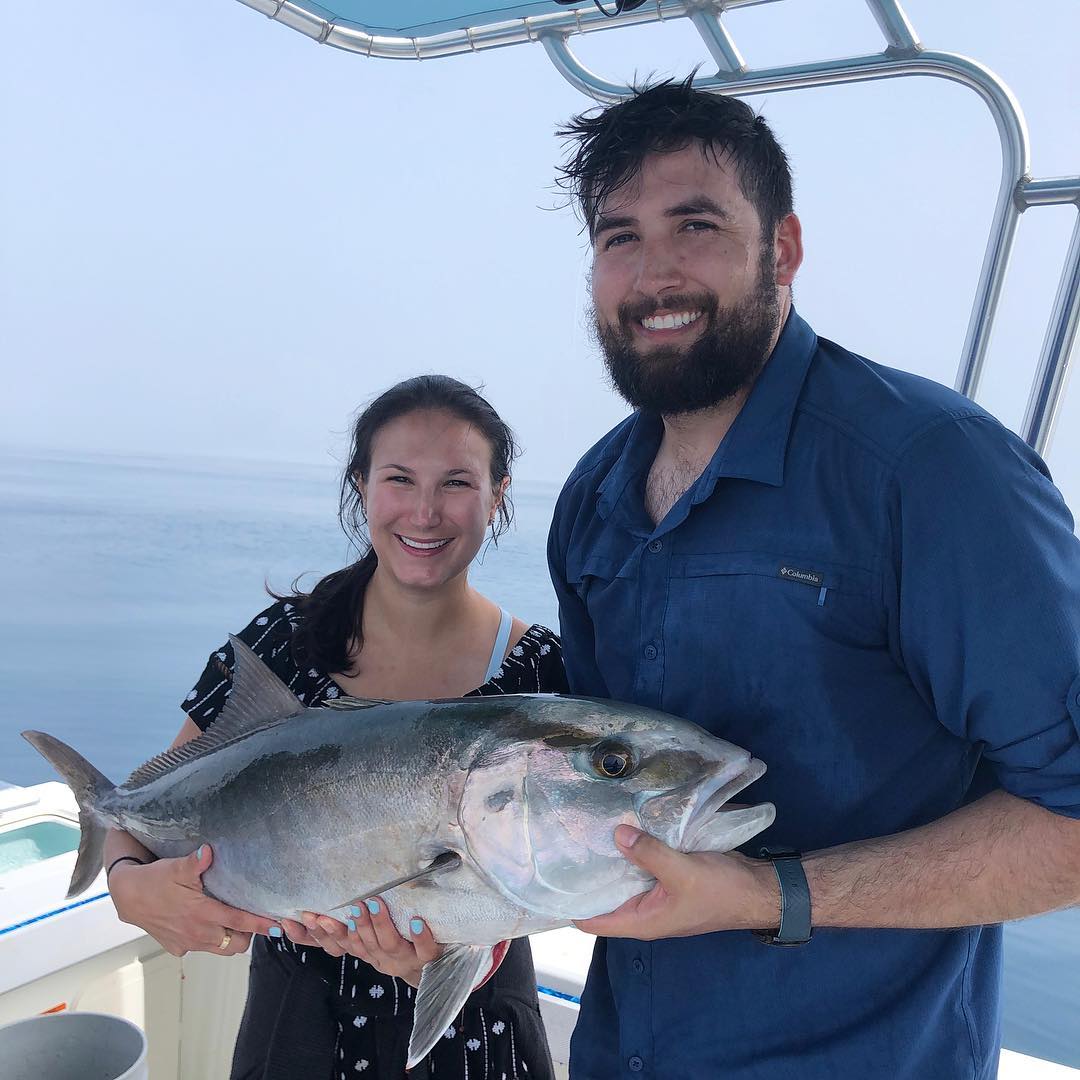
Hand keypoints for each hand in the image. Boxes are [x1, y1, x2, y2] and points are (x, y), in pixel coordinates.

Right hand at [108, 844, 279, 956]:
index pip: (240, 922)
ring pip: (221, 949)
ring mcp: (187, 944)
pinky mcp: (177, 948)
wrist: (127, 896)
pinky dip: (209, 939)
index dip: (261, 925)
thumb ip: (194, 862)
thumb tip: (208, 851)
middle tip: (249, 917)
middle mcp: (197, 934)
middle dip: (248, 934)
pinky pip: (201, 948)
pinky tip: (205, 923)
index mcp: (202, 914)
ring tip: (231, 920)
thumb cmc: (154, 880)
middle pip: (237, 944)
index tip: (279, 926)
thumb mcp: (175, 867)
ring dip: (229, 938)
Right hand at [292, 897, 442, 985]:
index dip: (318, 934)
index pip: (336, 946)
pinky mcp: (428, 958)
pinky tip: (416, 922)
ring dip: (379, 925)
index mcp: (364, 952)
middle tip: (333, 909)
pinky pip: (423, 950)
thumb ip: (349, 923)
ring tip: (373, 903)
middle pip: (359, 945)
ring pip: (388, 945)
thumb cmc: (399, 942)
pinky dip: (420, 936)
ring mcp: (404, 959)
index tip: (305, 917)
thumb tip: (314, 904)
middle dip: (345, 927)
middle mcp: (381, 958)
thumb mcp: (371, 936)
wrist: (435, 966)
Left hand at [573, 825, 778, 939]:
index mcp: (641, 921)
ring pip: (621, 877)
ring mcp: (654, 894)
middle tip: (560, 842)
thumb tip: (616, 833)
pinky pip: (639, 865)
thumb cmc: (720, 891)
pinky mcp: (665, 877)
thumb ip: (648, 853)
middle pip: (602, 896)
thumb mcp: (681, 872)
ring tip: (581, 829)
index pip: (590, 920)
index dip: (567, 904)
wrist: (757, 889)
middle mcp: (642, 911)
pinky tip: (617, 826)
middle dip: (584, 874)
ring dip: (608, 858)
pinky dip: (629, 850)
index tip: (547, 878)